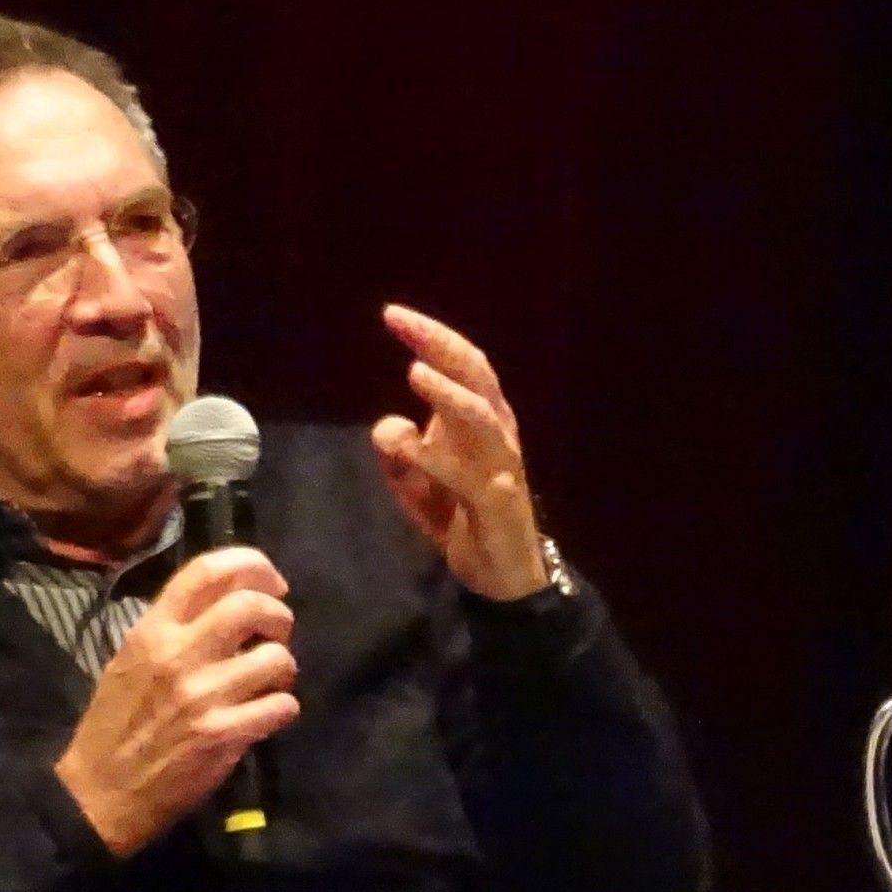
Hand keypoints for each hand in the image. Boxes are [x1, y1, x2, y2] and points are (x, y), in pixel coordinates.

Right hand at [51, 547, 298, 856]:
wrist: (101, 789)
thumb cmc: (117, 721)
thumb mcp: (132, 659)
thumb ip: (175, 628)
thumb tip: (227, 602)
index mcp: (152, 629)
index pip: (206, 571)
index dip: (253, 565)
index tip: (272, 583)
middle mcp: (177, 653)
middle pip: (251, 606)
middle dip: (279, 615)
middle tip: (277, 634)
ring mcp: (202, 694)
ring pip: (277, 658)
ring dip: (285, 668)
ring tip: (269, 681)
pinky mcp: (223, 734)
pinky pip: (282, 706)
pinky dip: (284, 708)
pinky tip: (267, 714)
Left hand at [369, 304, 551, 598]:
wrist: (502, 576)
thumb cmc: (462, 518)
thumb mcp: (417, 481)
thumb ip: (398, 450)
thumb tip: (388, 425)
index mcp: (483, 421)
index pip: (463, 365)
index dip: (432, 337)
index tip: (393, 315)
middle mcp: (498, 435)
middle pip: (477, 375)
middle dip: (438, 344)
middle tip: (398, 321)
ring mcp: (501, 466)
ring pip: (482, 417)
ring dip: (448, 393)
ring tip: (415, 372)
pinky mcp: (496, 502)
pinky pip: (466, 475)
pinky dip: (434, 458)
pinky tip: (406, 448)